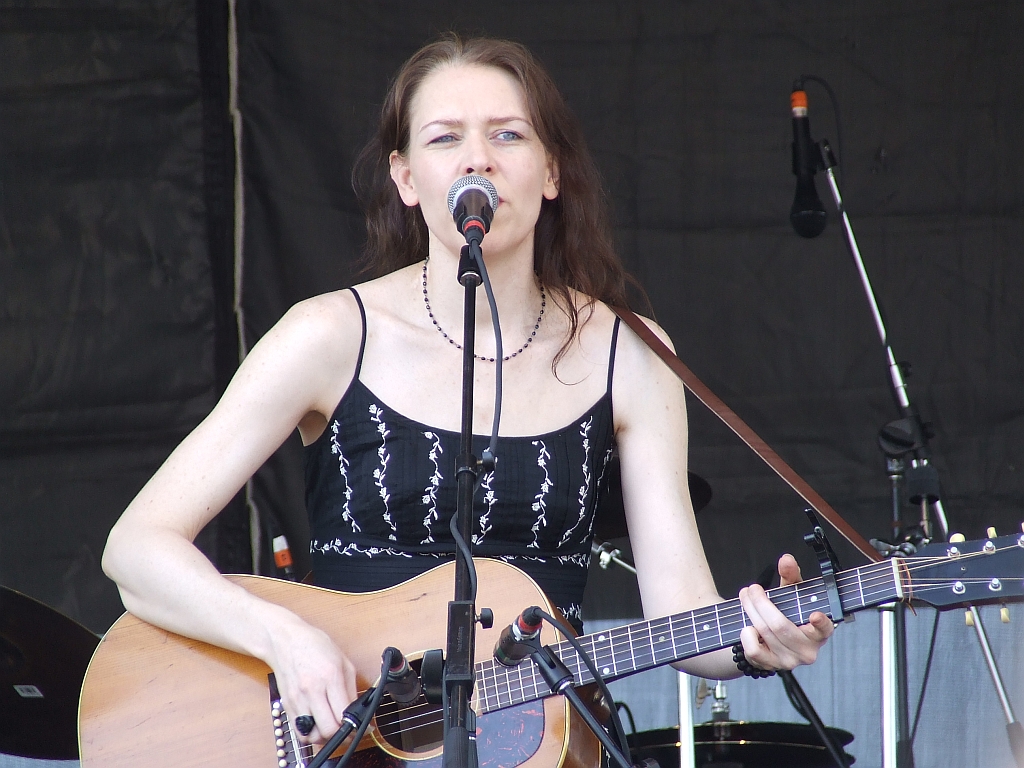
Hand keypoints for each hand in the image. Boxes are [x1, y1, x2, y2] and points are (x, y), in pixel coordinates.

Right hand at [267, 616, 357, 743]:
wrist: (284, 640)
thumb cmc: (315, 646)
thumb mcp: (343, 662)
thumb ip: (351, 689)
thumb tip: (358, 712)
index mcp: (330, 677)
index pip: (343, 715)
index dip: (356, 727)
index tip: (362, 728)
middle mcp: (312, 691)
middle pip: (328, 730)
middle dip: (342, 736)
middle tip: (349, 731)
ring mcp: (297, 700)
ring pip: (312, 737)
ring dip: (325, 737)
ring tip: (332, 728)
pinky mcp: (287, 706)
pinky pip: (299, 733)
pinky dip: (311, 734)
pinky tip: (318, 725)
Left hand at [736, 554, 833, 671]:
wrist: (769, 641)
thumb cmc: (786, 615)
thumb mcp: (791, 595)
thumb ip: (790, 576)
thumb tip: (786, 560)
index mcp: (818, 632)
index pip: (824, 629)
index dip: (821, 623)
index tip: (815, 615)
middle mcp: (807, 650)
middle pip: (781, 625)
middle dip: (761, 603)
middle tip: (752, 589)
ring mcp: (789, 661)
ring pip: (765, 633)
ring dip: (750, 611)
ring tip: (746, 598)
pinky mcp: (771, 666)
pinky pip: (754, 650)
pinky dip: (746, 634)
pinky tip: (748, 626)